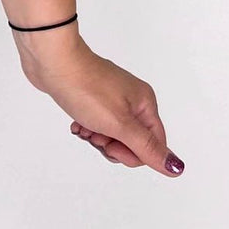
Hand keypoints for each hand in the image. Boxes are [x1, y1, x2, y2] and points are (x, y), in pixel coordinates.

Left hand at [19, 37, 185, 177]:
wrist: (52, 60)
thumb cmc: (86, 88)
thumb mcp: (120, 124)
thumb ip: (147, 148)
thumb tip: (176, 167)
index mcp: (145, 103)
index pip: (154, 145)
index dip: (134, 155)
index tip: (112, 147)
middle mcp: (132, 100)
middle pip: (132, 142)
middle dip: (112, 146)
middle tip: (96, 134)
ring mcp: (111, 98)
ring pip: (112, 134)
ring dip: (97, 137)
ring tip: (83, 126)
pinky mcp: (92, 97)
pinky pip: (96, 124)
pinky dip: (87, 128)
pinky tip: (76, 123)